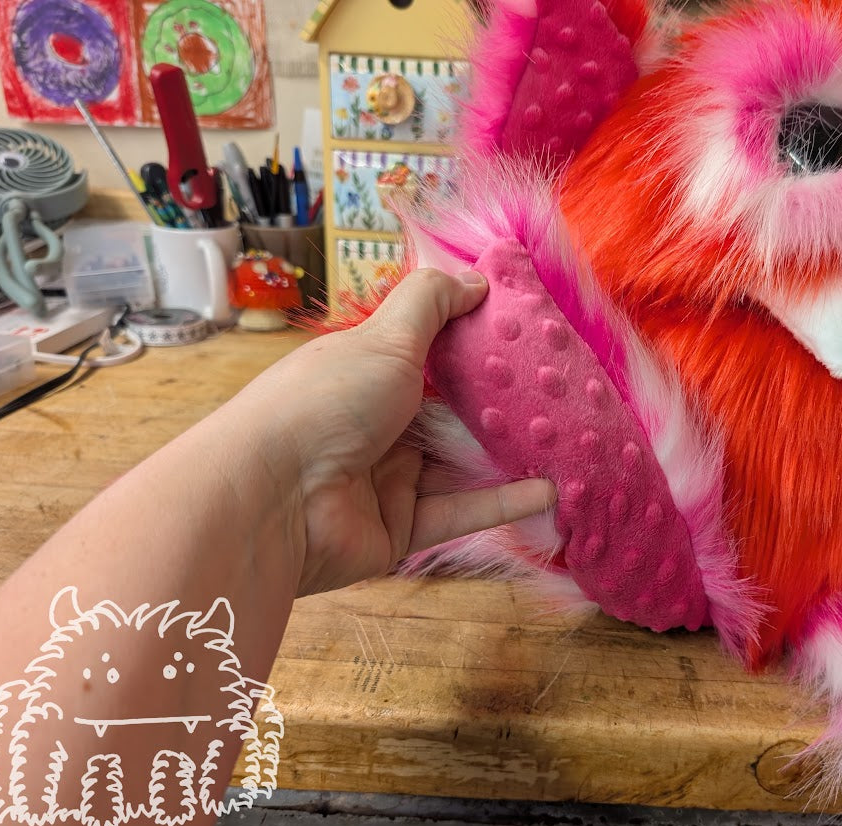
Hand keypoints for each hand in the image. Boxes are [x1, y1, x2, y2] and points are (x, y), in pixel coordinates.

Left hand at [231, 268, 556, 594]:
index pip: (426, 355)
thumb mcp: (385, 336)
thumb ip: (432, 303)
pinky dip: (503, 502)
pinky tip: (550, 491)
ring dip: (510, 456)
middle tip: (559, 394)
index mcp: (364, 373)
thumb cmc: (326, 402)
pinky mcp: (400, 530)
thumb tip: (478, 279)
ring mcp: (387, 480)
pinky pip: (459, 512)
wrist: (274, 499)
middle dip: (500, 406)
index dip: (473, 345)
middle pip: (449, 413)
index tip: (527, 338)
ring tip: (567, 442)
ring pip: (461, 466)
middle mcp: (375, 424)